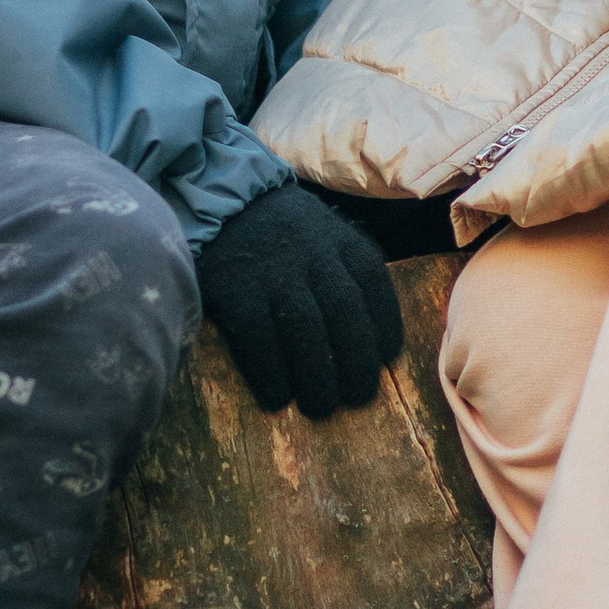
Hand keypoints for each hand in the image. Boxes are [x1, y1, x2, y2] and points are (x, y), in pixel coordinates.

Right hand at [196, 179, 403, 416]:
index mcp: (343, 243)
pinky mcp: (237, 289)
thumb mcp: (326, 234)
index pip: (375, 289)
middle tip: (357, 398)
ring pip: (306, 332)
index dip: (385, 328)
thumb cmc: (282, 230)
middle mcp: (314, 257)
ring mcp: (274, 273)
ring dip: (317, 377)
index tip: (385, 359)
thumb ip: (347, 272)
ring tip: (320, 407)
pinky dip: (270, 373)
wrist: (222, 200)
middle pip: (345, 316)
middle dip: (356, 363)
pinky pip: (258, 339)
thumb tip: (372, 337)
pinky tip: (276, 398)